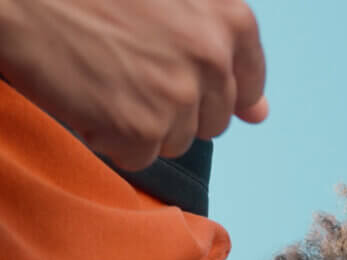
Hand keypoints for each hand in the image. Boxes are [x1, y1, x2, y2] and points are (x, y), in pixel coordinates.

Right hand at [0, 0, 268, 169]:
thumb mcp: (171, 1)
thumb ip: (219, 50)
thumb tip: (260, 116)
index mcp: (230, 18)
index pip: (247, 82)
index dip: (211, 88)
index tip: (179, 80)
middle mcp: (213, 58)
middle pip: (210, 119)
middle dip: (172, 105)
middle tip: (124, 68)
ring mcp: (178, 95)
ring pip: (174, 140)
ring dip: (138, 122)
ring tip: (101, 75)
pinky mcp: (139, 127)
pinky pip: (136, 156)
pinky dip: (108, 137)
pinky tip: (85, 96)